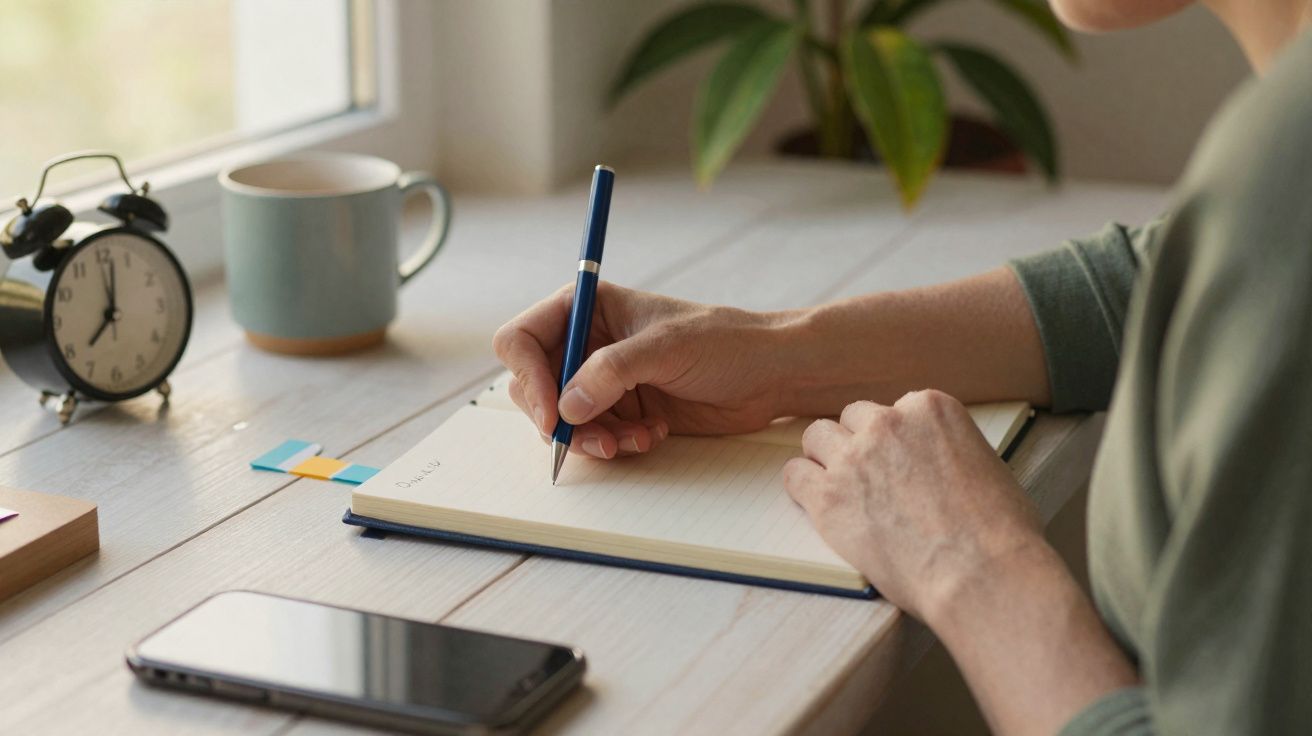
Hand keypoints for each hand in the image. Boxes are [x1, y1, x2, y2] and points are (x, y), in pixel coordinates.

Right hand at [493, 282, 791, 458]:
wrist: (770, 375)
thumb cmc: (726, 342)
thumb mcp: (667, 347)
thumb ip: (612, 371)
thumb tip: (565, 407)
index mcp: (587, 309)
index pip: (522, 339)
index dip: (528, 377)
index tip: (552, 413)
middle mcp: (586, 343)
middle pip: (532, 386)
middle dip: (558, 419)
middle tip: (595, 439)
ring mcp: (602, 381)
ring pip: (561, 420)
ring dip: (591, 439)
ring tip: (634, 439)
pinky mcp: (621, 411)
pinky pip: (592, 438)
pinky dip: (614, 445)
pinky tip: (650, 436)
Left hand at [783, 390, 1042, 620]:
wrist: (980, 573)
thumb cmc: (999, 532)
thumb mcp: (985, 465)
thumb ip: (948, 450)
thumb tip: (934, 465)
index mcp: (930, 408)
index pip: (894, 409)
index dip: (895, 439)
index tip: (899, 462)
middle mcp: (888, 423)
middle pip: (853, 418)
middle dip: (859, 443)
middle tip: (869, 478)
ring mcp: (854, 457)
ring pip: (817, 437)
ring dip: (826, 459)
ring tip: (841, 490)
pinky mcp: (828, 496)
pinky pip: (794, 475)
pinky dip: (803, 487)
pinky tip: (819, 505)